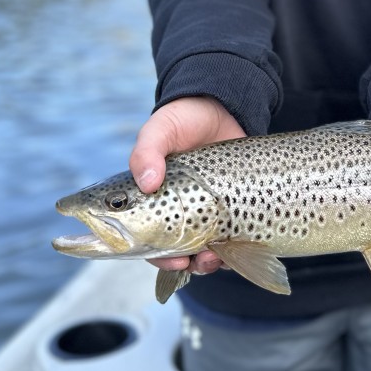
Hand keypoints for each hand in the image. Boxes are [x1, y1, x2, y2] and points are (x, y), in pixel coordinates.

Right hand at [129, 96, 244, 276]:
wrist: (222, 107)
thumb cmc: (182, 119)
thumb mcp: (160, 129)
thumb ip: (148, 152)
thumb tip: (147, 182)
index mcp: (148, 197)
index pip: (140, 237)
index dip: (151, 255)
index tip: (168, 259)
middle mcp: (172, 209)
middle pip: (168, 251)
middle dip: (178, 263)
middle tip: (187, 263)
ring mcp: (202, 211)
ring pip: (197, 251)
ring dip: (202, 263)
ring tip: (211, 258)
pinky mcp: (228, 208)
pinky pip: (225, 241)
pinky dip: (226, 253)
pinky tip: (229, 250)